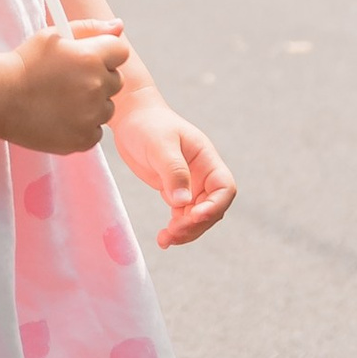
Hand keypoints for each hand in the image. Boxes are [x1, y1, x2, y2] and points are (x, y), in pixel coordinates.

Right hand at [4, 17, 131, 153]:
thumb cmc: (25, 64)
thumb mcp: (53, 36)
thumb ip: (90, 28)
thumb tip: (119, 26)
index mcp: (91, 57)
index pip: (121, 52)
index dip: (105, 55)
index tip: (87, 60)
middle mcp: (96, 86)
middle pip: (116, 81)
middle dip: (99, 79)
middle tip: (69, 81)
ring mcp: (91, 116)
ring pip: (107, 108)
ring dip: (92, 105)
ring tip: (61, 101)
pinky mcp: (83, 139)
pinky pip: (96, 131)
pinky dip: (82, 127)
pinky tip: (60, 118)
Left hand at [109, 94, 237, 246]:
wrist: (132, 118)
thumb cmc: (148, 125)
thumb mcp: (160, 145)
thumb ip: (173, 171)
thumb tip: (182, 202)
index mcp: (207, 159)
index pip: (224, 188)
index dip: (214, 206)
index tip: (194, 215)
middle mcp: (203, 174)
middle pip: (212, 208)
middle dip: (196, 224)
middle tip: (173, 232)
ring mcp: (190, 184)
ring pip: (198, 216)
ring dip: (186, 231)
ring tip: (165, 239)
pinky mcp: (175, 191)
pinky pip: (182, 216)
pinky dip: (176, 229)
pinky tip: (163, 238)